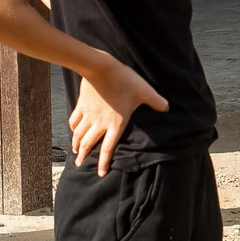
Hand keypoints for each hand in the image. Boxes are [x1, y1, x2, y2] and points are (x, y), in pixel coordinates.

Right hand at [67, 56, 167, 176]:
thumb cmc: (124, 80)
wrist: (101, 68)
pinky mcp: (81, 105)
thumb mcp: (144, 91)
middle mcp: (99, 123)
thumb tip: (167, 107)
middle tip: (79, 165)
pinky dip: (72, 128)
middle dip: (83, 157)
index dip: (103, 163)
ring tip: (74, 152)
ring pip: (79, 135)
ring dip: (76, 145)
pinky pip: (74, 120)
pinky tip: (73, 130)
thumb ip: (156, 101)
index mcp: (115, 124)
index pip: (108, 149)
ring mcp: (88, 115)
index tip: (100, 173)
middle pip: (88, 144)